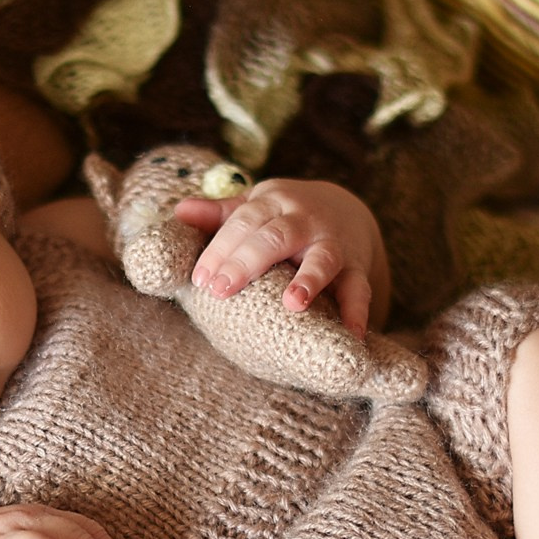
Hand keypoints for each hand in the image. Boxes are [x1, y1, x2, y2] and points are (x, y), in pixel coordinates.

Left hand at [179, 177, 388, 336]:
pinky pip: (358, 290)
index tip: (200, 279)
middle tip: (222, 290)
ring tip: (293, 304)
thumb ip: (221, 214)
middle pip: (276, 237)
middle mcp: (305, 219)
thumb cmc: (287, 216)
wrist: (348, 212)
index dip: (221, 249)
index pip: (243, 223)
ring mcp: (333, 244)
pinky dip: (357, 312)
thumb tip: (180, 212)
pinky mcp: (356, 268)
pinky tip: (351, 335)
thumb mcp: (257, 207)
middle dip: (248, 262)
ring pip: (322, 260)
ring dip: (309, 280)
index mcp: (273, 203)